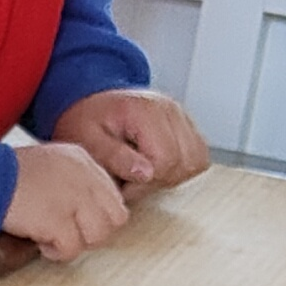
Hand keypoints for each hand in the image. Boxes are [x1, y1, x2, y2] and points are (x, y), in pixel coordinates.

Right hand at [2, 141, 129, 260]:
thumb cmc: (2, 175)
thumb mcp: (46, 163)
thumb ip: (71, 180)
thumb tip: (85, 212)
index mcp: (81, 160)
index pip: (113, 197)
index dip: (97, 216)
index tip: (77, 222)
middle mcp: (84, 177)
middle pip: (115, 218)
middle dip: (93, 232)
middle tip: (67, 233)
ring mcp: (73, 199)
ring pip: (98, 236)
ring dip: (75, 242)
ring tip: (51, 238)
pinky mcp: (58, 220)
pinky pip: (71, 249)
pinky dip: (55, 252)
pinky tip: (39, 242)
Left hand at [52, 88, 210, 194]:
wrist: (90, 103)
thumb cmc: (86, 121)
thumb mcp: (87, 140)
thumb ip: (114, 157)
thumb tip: (146, 174)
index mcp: (146, 109)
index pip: (165, 160)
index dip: (144, 182)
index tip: (122, 182)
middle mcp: (170, 109)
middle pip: (184, 163)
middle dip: (156, 180)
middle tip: (129, 178)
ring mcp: (182, 116)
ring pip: (196, 162)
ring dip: (171, 175)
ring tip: (142, 170)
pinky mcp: (188, 125)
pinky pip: (198, 156)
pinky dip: (181, 167)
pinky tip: (156, 165)